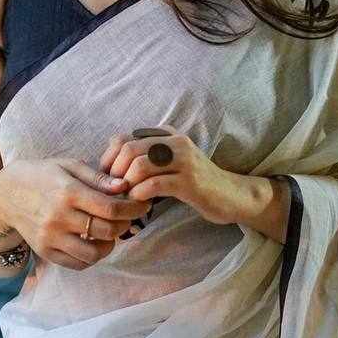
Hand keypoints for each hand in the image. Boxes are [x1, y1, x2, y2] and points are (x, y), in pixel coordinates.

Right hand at [0, 158, 151, 270]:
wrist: (6, 195)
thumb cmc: (42, 175)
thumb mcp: (68, 166)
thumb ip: (98, 177)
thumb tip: (125, 187)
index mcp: (68, 192)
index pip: (110, 208)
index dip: (132, 209)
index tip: (142, 206)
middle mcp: (59, 217)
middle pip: (107, 231)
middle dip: (125, 225)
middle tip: (128, 218)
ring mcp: (51, 237)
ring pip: (94, 253)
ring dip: (110, 244)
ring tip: (111, 232)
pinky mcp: (45, 251)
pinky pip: (77, 263)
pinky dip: (92, 256)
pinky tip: (94, 242)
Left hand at [98, 124, 244, 226]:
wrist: (231, 195)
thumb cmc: (195, 182)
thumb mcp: (171, 162)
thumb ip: (148, 157)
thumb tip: (112, 162)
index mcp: (167, 135)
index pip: (124, 138)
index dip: (109, 158)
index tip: (107, 177)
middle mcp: (175, 143)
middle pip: (129, 149)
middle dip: (115, 172)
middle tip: (114, 190)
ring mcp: (184, 161)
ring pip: (140, 165)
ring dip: (127, 184)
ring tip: (127, 197)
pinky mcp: (189, 182)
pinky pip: (154, 184)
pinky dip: (140, 194)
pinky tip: (140, 202)